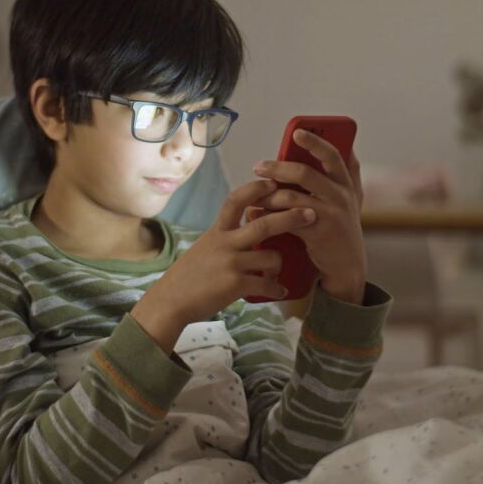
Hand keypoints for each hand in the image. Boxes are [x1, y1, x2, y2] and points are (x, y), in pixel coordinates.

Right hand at [131, 180, 316, 352]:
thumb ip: (226, 236)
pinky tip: (280, 292)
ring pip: (271, 258)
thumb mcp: (205, 247)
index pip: (236, 200)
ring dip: (279, 267)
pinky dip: (277, 289)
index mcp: (217, 231)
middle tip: (311, 213)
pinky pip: (266, 284)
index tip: (274, 182)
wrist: (171, 301)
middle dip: (291, 217)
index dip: (256, 189)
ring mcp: (231, 264)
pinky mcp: (235, 285)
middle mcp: (225, 243)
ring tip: (275, 275)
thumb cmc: (189, 275)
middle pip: (264, 224)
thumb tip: (248, 225)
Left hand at [250, 128, 365, 303]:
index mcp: (346, 184)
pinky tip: (255, 214)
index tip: (297, 133)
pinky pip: (288, 220)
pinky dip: (268, 216)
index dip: (315, 142)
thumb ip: (348, 175)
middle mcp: (342, 196)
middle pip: (306, 174)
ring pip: (293, 197)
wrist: (348, 266)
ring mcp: (332, 214)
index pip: (333, 155)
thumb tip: (348, 145)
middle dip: (279, 168)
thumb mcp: (352, 199)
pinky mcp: (319, 233)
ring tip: (253, 196)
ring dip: (268, 196)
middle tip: (259, 167)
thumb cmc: (342, 228)